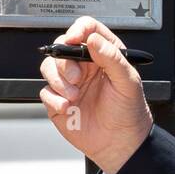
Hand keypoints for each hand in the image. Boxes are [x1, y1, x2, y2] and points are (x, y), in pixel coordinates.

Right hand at [39, 14, 152, 173]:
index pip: (87, 30)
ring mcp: (70, 83)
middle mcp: (84, 66)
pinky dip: (54, 98)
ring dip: (58, 80)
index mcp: (103, 55)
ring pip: (49, 67)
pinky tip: (68, 107)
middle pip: (62, 46)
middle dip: (65, 61)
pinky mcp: (58, 100)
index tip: (74, 38)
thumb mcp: (128, 82)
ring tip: (74, 95)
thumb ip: (112, 58)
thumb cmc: (128, 112)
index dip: (78, 29)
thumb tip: (93, 39)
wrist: (120, 144)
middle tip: (76, 77)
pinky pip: (45, 91)